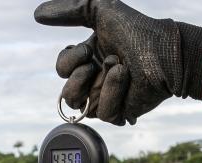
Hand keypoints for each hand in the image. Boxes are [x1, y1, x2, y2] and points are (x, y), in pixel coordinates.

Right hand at [34, 0, 201, 124]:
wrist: (164, 53)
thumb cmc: (137, 31)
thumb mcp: (100, 10)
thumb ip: (69, 10)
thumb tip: (37, 14)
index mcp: (89, 58)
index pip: (61, 69)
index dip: (70, 60)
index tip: (89, 49)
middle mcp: (95, 80)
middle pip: (66, 94)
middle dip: (79, 75)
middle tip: (98, 63)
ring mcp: (106, 98)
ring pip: (80, 105)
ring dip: (96, 83)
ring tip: (118, 69)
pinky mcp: (119, 113)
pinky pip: (103, 113)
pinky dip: (113, 93)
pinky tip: (126, 78)